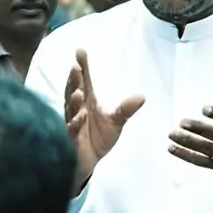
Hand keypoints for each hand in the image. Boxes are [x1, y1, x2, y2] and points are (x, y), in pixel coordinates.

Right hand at [64, 50, 143, 187]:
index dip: (82, 66)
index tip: (80, 51)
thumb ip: (125, 109)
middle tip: (75, 67)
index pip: (84, 81)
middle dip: (74, 80)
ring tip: (79, 92)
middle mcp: (77, 109)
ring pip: (70, 110)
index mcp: (87, 101)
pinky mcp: (70, 139)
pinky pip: (71, 130)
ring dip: (73, 100)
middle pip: (73, 91)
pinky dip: (75, 123)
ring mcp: (72, 123)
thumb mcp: (116, 122)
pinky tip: (80, 117)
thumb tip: (142, 96)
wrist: (89, 161)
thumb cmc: (98, 137)